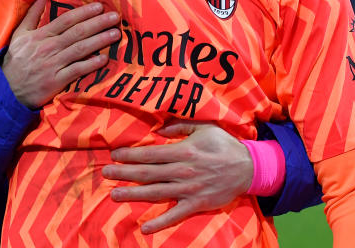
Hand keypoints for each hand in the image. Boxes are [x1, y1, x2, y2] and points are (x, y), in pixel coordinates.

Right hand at [1, 0, 119, 108]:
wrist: (6, 89)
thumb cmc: (16, 60)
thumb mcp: (19, 34)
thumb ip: (32, 14)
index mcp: (40, 35)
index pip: (66, 20)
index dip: (84, 12)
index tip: (99, 6)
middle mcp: (48, 48)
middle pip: (77, 32)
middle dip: (98, 23)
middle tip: (115, 16)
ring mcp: (53, 65)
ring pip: (80, 49)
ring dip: (100, 40)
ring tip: (115, 34)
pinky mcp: (56, 81)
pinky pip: (76, 71)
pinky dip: (91, 64)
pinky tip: (104, 59)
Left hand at [102, 121, 253, 233]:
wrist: (249, 167)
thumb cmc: (224, 144)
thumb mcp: (204, 127)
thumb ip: (180, 127)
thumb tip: (158, 130)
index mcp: (183, 150)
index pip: (150, 153)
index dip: (130, 154)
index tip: (115, 155)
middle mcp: (183, 170)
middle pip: (147, 173)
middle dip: (124, 173)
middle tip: (105, 173)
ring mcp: (189, 189)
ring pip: (156, 192)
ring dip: (134, 194)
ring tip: (114, 195)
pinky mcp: (197, 204)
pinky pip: (176, 215)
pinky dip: (160, 222)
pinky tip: (145, 227)